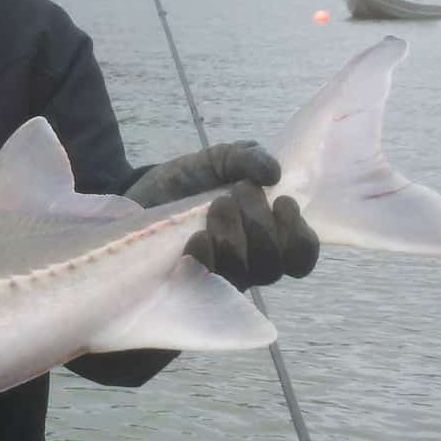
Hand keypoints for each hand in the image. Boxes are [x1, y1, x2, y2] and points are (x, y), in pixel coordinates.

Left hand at [125, 142, 318, 289]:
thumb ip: (248, 158)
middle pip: (273, 264)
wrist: (140, 194)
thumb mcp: (220, 159)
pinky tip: (198, 236)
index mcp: (266, 235)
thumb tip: (274, 172)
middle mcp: (248, 263)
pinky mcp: (190, 282)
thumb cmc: (189, 180)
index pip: (301, 257)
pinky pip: (209, 282)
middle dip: (260, 224)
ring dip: (234, 236)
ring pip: (244, 273)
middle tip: (238, 192)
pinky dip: (208, 256)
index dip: (299, 236)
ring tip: (217, 205)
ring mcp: (219, 276)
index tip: (281, 202)